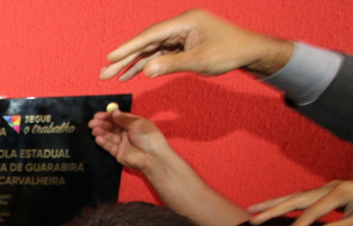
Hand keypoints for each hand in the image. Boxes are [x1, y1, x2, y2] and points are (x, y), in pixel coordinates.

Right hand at [88, 110, 173, 172]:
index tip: (97, 115)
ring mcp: (122, 143)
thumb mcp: (137, 124)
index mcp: (133, 124)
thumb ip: (123, 119)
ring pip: (109, 136)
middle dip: (102, 124)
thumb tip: (113, 112)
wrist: (153, 157)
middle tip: (92, 123)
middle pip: (112, 127)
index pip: (118, 118)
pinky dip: (103, 142)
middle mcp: (127, 133)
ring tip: (94, 130)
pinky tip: (98, 138)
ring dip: (101, 133)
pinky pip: (109, 147)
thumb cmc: (149, 137)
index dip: (108, 117)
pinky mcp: (118, 153)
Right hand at [101, 9, 292, 81]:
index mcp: (185, 22)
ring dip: (132, 63)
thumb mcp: (200, 61)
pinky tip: (132, 73)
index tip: (110, 57)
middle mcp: (180, 25)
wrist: (249, 51)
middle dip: (124, 58)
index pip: (151, 35)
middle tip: (103, 72)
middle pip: (146, 42)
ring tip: (113, 76)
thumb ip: (171, 65)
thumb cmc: (229, 52)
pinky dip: (147, 65)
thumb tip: (146, 71)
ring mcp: (180, 35)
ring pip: (150, 50)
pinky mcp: (182, 44)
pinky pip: (159, 54)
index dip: (129, 47)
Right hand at [248, 181, 352, 225]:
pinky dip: (287, 203)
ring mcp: (329, 187)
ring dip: (275, 203)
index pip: (311, 212)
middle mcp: (331, 187)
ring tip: (254, 210)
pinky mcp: (329, 192)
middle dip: (273, 208)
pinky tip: (276, 208)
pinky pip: (303, 198)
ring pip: (297, 196)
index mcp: (340, 193)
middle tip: (251, 217)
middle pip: (296, 198)